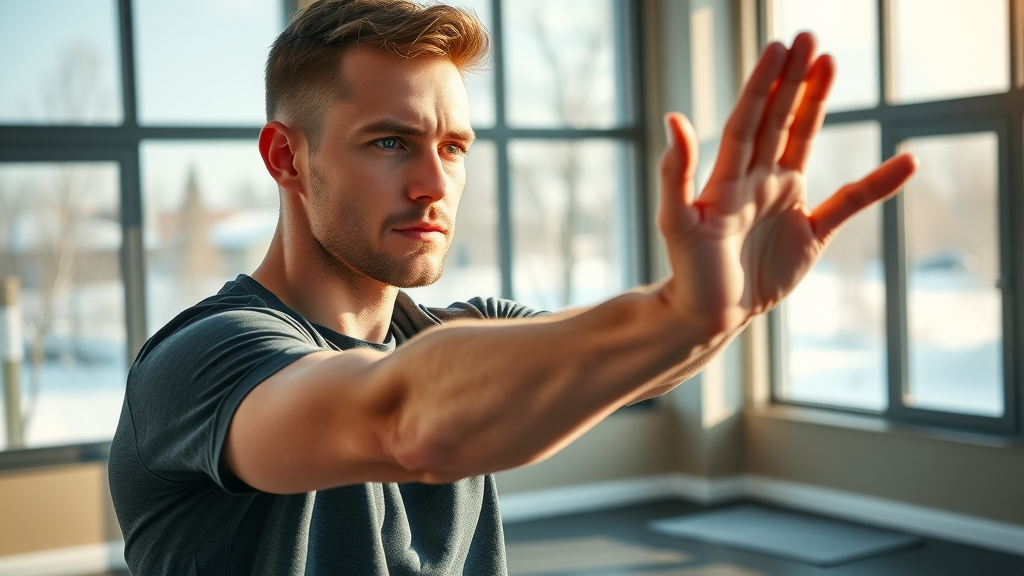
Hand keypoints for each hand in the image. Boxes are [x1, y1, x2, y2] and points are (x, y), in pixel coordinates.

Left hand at [657, 32, 916, 334]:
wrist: (709, 313)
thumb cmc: (689, 270)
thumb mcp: (677, 222)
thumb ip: (677, 174)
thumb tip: (674, 120)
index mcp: (728, 178)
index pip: (749, 120)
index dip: (764, 84)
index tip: (780, 47)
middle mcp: (758, 180)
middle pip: (778, 120)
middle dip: (792, 80)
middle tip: (808, 37)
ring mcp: (785, 202)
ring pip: (804, 143)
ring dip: (817, 105)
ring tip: (830, 63)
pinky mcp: (810, 233)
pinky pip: (851, 202)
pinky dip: (878, 185)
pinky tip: (906, 162)